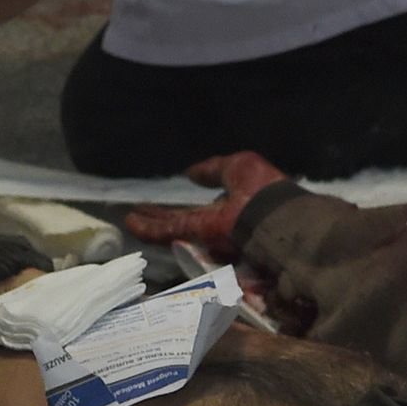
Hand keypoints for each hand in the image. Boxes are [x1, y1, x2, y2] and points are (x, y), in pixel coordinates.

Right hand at [119, 149, 289, 253]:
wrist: (276, 218)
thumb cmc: (262, 190)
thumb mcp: (239, 167)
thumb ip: (214, 170)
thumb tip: (190, 174)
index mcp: (231, 206)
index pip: (203, 206)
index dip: (191, 201)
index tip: (173, 198)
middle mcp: (217, 225)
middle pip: (185, 221)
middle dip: (163, 216)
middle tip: (140, 212)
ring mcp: (206, 235)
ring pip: (174, 230)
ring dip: (152, 226)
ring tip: (130, 219)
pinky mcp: (197, 238)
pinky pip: (171, 232)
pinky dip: (151, 228)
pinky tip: (132, 221)